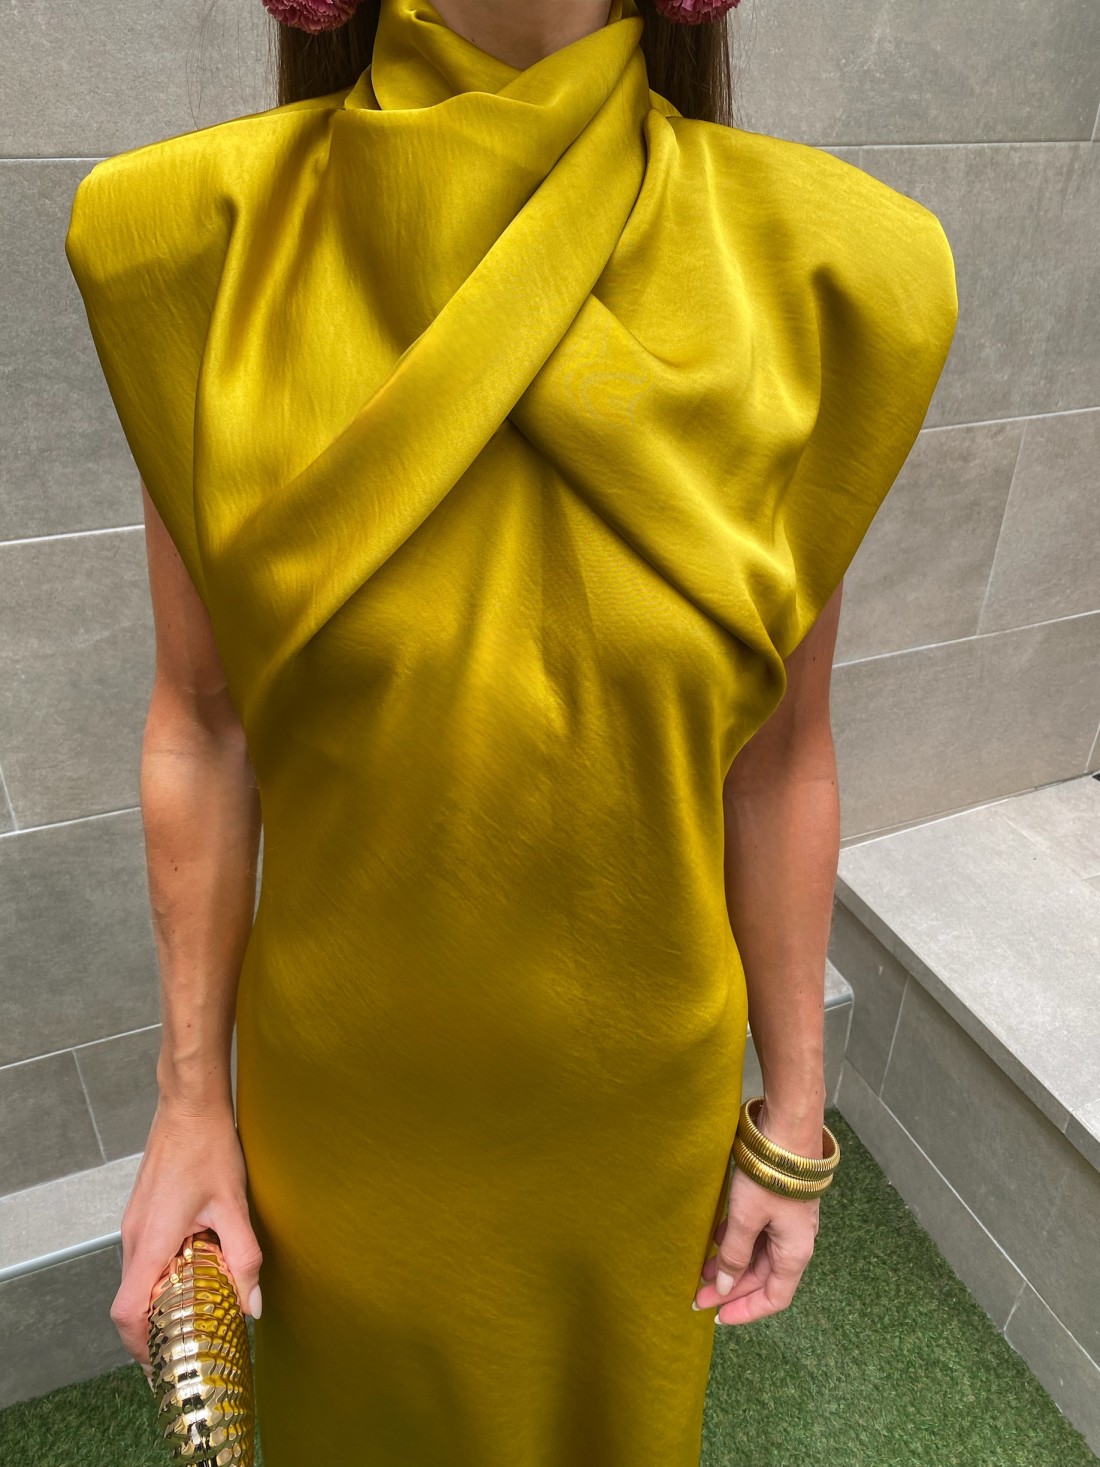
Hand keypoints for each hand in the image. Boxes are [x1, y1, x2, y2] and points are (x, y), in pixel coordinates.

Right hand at [110, 1096, 263, 1389]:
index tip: (165, 1359)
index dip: (141, 1345)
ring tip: (195, 1310)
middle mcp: (134, 1237)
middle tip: (188, 1343)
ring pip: (137, 1278)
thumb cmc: (208, 1148)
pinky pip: (144, 1257)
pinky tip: (193, 1270)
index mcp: (151, 1241)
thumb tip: (252, 1306)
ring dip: (160, 1299)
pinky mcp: (142, 1213)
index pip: (127, 1312)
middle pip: (130, 1301)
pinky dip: (162, 1274)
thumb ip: (244, 1259)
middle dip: (154, 1328)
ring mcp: (134, 1224)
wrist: (189, 1105)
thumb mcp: (234, 1205)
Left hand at [694, 1168, 819, 1322]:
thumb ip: (733, 1255)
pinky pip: (757, 1234)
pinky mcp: (778, 1205)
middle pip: (762, 1278)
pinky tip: (715, 1240)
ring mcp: (788, 1223)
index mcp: (794, 1254)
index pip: (773, 1298)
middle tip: (697, 1294)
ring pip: (758, 1256)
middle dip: (730, 1287)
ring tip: (700, 1270)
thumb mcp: (746, 1219)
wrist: (786, 1131)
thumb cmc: (768, 1178)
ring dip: (731, 1264)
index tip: (716, 1316)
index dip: (745, 1311)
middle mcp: (795, 1243)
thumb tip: (722, 1287)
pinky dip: (736, 1242)